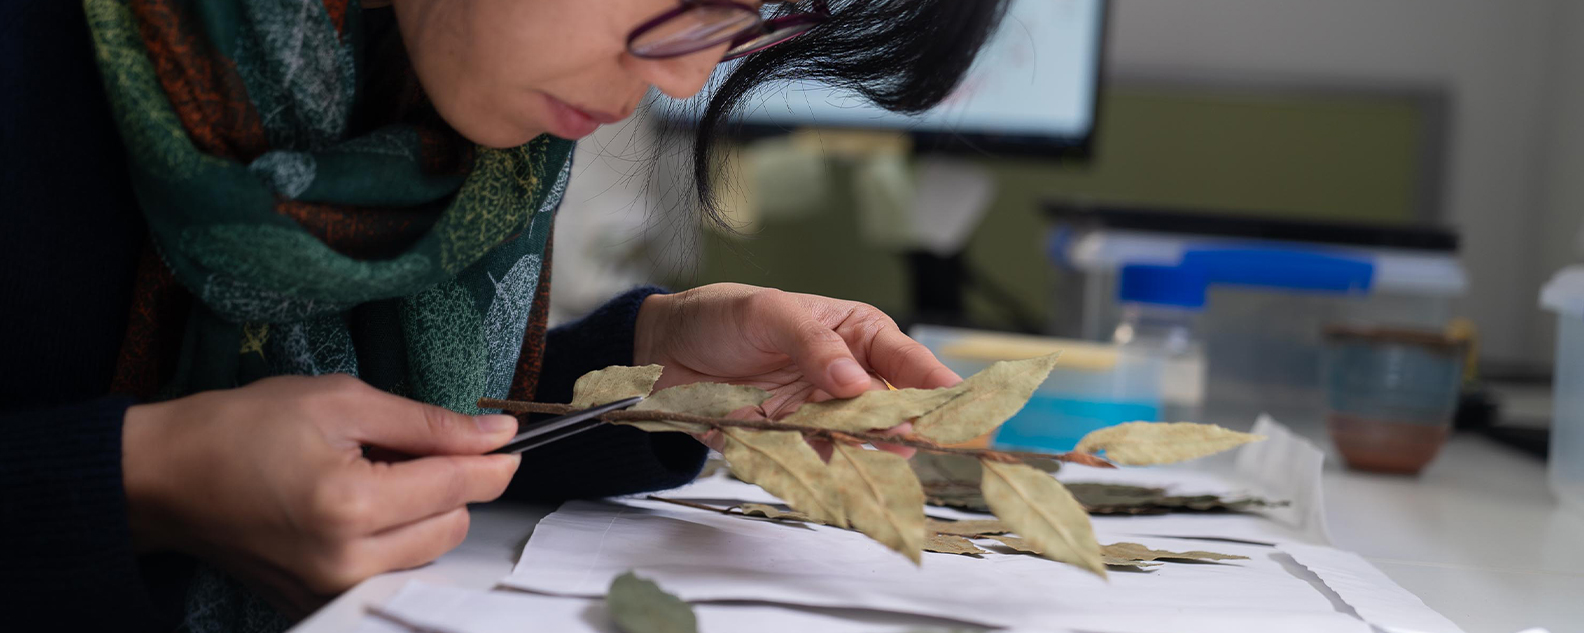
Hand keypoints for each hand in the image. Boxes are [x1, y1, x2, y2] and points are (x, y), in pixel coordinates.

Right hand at [121, 375, 520, 615]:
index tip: (508, 442)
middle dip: (451, 483)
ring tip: (376, 473)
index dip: (492, 460)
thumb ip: (426, 422)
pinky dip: (395, 537)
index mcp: (352, 504)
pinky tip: (362, 504)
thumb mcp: (341, 401)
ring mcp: (331, 590)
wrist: (168, 476)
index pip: (457, 487)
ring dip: (424, 511)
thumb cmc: (243, 428)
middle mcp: (346, 560)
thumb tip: (494, 434)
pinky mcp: (320, 602)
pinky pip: (391, 569)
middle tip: (410, 446)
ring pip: (428, 551)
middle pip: (452, 525)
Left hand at [633, 284, 962, 456]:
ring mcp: (816, 413)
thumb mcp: (768, 313)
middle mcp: (843, 377)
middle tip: (907, 441)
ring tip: (871, 466)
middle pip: (887, 410)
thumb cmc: (722, 316)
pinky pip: (810, 464)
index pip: (904, 359)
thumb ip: (812, 344)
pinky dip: (816, 473)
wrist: (661, 349)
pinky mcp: (786, 443)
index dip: (934, 383)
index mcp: (853, 334)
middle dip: (900, 428)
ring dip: (861, 456)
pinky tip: (823, 479)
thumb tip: (854, 382)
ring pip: (854, 443)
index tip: (957, 406)